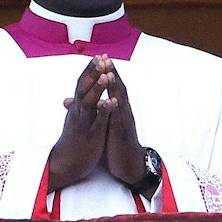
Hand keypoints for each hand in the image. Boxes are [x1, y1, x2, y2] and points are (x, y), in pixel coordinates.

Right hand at [47, 58, 111, 190]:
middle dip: (93, 73)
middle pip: (83, 88)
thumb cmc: (73, 140)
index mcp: (77, 108)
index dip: (90, 70)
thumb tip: (75, 96)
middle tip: (101, 58)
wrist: (64, 164)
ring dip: (97, 88)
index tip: (99, 56)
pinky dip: (103, 112)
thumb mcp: (75, 120)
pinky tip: (110, 102)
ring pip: (89, 103)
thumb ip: (77, 107)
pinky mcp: (88, 136)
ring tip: (106, 75)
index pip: (82, 84)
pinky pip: (96, 122)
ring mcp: (82, 124)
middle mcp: (78, 113)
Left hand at [96, 58, 145, 188]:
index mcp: (118, 109)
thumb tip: (91, 102)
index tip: (101, 58)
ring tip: (108, 73)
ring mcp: (124, 121)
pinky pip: (119, 119)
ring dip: (115, 86)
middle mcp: (123, 112)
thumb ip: (101, 112)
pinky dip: (116, 108)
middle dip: (112, 73)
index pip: (113, 87)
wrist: (129, 164)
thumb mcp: (107, 125)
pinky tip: (113, 100)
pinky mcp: (122, 133)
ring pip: (120, 100)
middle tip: (105, 57)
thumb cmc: (117, 144)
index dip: (107, 72)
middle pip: (118, 88)